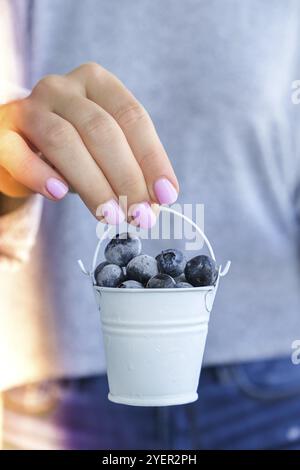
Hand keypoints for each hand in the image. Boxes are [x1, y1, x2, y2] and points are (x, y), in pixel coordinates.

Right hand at [0, 63, 178, 227]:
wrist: (23, 143)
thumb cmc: (76, 147)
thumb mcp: (106, 149)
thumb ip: (130, 168)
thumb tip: (154, 204)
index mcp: (96, 83)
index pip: (132, 117)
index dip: (152, 158)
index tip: (166, 196)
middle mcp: (62, 88)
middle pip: (102, 130)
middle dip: (127, 178)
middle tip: (141, 216)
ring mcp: (30, 108)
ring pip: (64, 141)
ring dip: (93, 184)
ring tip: (112, 217)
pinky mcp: (3, 134)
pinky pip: (18, 153)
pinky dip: (39, 175)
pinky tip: (58, 194)